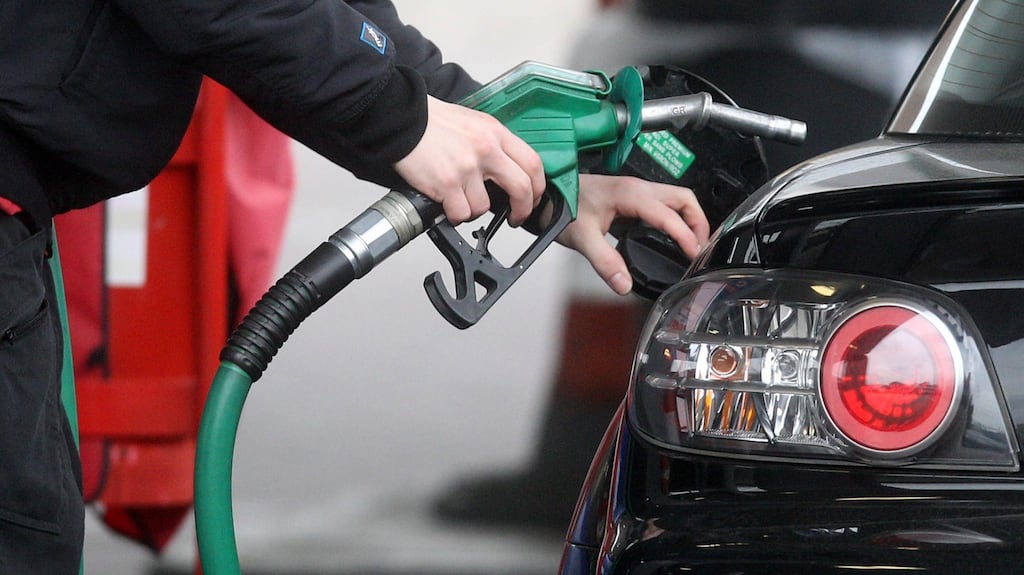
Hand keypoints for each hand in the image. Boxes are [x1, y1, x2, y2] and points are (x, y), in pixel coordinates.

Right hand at [393, 96, 545, 225]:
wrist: (403, 118)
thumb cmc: (433, 122)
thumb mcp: (474, 123)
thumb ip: (493, 144)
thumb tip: (507, 172)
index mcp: (495, 133)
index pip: (533, 163)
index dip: (538, 188)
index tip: (532, 198)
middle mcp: (486, 149)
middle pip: (522, 188)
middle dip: (522, 209)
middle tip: (515, 217)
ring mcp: (467, 167)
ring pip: (485, 207)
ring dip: (473, 210)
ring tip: (460, 199)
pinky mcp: (447, 183)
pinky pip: (461, 213)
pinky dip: (454, 214)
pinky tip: (446, 204)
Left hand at [558, 174, 709, 295]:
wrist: (549, 195)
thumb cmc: (563, 207)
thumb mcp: (583, 238)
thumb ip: (605, 263)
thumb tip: (624, 285)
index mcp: (630, 194)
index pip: (668, 215)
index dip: (685, 236)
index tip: (694, 255)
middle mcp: (638, 188)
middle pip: (683, 199)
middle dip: (698, 223)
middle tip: (700, 249)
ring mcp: (636, 191)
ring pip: (676, 198)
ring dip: (689, 219)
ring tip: (692, 244)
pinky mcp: (632, 197)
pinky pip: (664, 204)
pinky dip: (676, 219)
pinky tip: (671, 237)